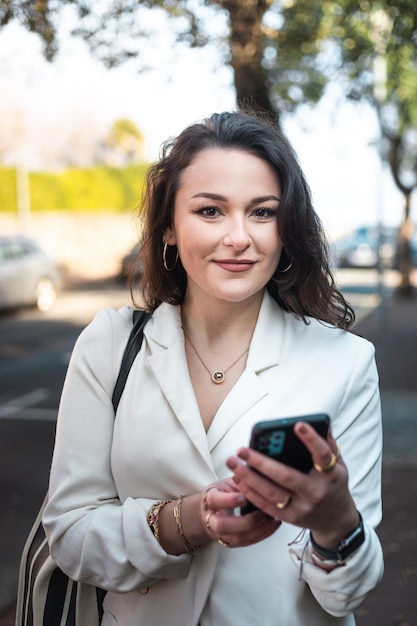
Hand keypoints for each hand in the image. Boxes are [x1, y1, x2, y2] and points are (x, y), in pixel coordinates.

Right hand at [200, 478, 280, 547]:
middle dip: (245, 521)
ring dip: (257, 529)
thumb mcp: (230, 482)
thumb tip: (262, 480)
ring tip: (272, 518)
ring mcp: (220, 533)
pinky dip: (262, 534)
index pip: (214, 500)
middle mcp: (210, 518)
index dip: (229, 500)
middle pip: (221, 526)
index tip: (245, 497)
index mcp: (209, 498)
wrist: (214, 509)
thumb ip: (242, 482)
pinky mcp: (230, 542)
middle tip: (262, 512)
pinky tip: (273, 524)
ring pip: (236, 538)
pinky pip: (246, 543)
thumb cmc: (225, 492)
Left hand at [226, 422, 358, 546]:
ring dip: (248, 477)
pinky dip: (250, 493)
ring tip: (233, 462)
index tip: (298, 425)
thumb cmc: (334, 486)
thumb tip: (320, 422)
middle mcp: (315, 492)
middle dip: (261, 462)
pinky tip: (238, 479)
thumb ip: (329, 445)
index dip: (311, 440)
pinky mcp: (289, 518)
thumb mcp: (339, 465)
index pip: (322, 455)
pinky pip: (266, 505)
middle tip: (242, 449)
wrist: (336, 521)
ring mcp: (301, 507)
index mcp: (330, 475)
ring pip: (271, 492)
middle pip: (286, 476)